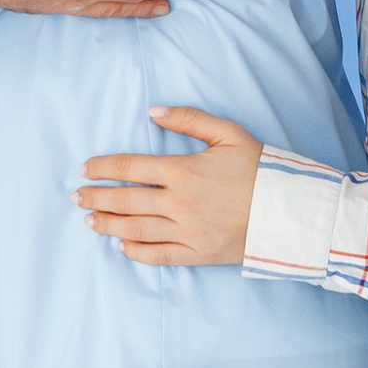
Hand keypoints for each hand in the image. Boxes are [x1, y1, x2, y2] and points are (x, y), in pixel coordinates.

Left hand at [75, 105, 262, 264]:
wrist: (291, 210)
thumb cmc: (260, 168)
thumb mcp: (228, 133)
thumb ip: (189, 119)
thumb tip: (154, 111)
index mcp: (183, 170)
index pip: (130, 168)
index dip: (103, 168)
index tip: (85, 168)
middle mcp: (179, 203)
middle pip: (125, 201)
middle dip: (96, 198)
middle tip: (76, 197)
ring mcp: (188, 231)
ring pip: (136, 230)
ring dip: (108, 225)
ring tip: (89, 221)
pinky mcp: (199, 253)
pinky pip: (160, 256)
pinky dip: (137, 253)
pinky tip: (122, 247)